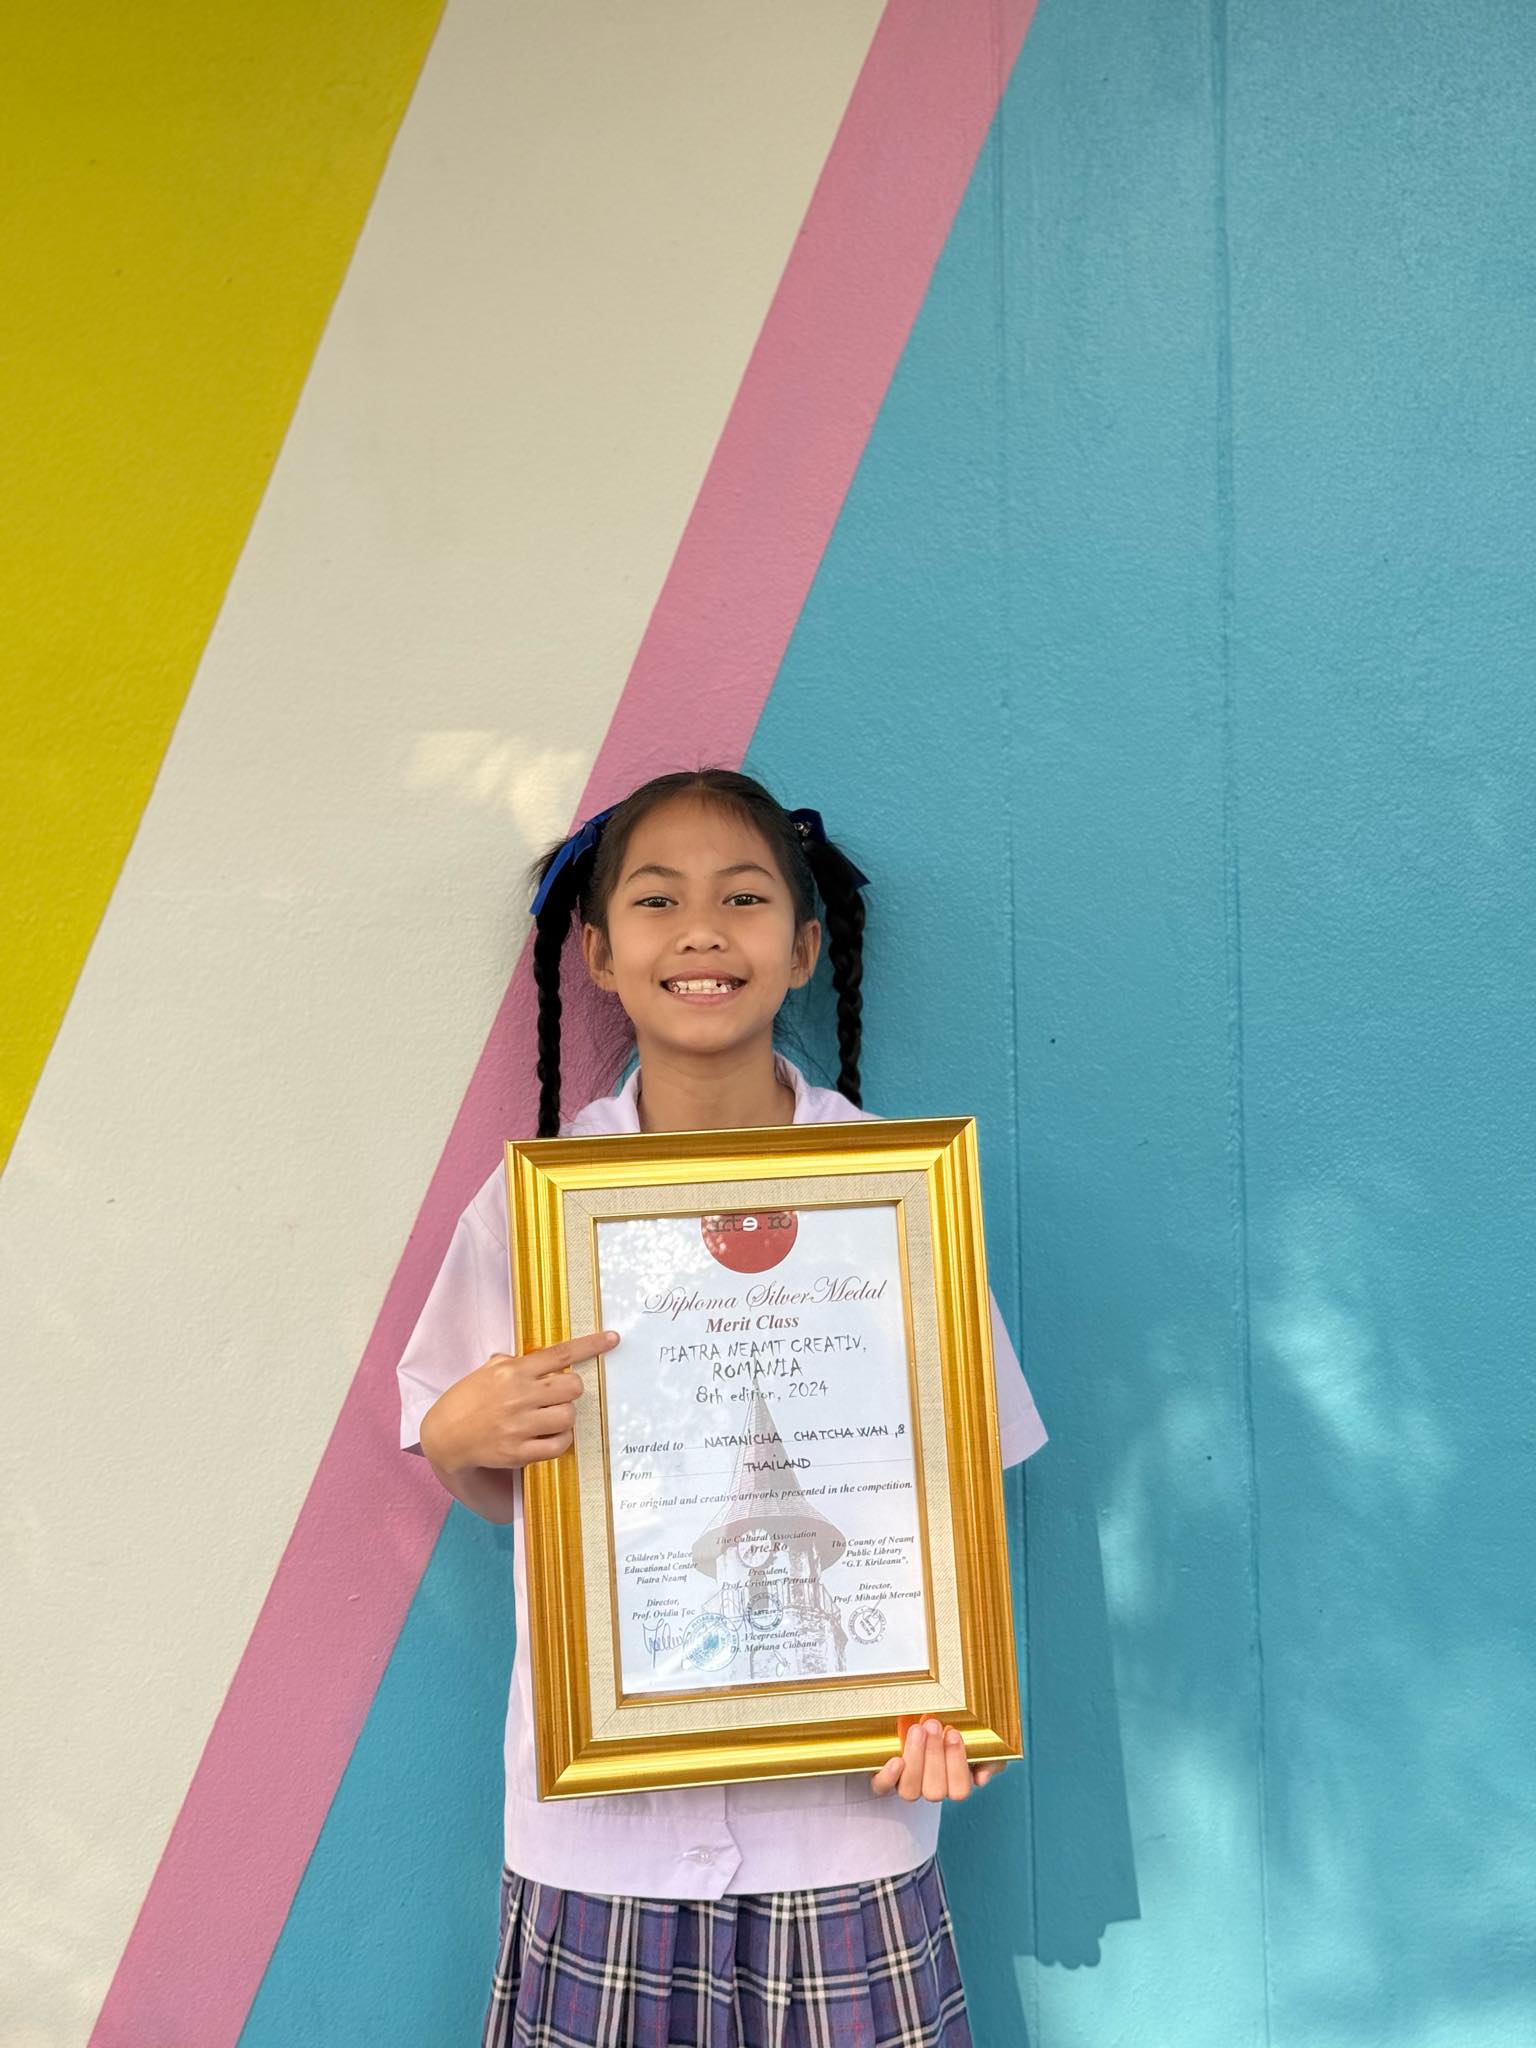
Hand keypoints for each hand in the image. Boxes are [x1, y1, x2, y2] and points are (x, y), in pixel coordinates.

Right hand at [419, 1331, 617, 1473]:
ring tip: (549, 1419)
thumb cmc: (466, 1400)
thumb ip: (513, 1363)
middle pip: (573, 1387)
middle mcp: (518, 1395)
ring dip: (565, 1417)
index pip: (561, 1354)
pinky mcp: (518, 1452)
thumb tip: (537, 1359)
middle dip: (571, 1391)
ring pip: (568, 1416)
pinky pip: (558, 1445)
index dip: (591, 1345)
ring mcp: (519, 1425)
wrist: (444, 1436)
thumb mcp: (486, 1372)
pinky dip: (560, 1441)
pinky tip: (548, 1437)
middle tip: (558, 1397)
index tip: (613, 1339)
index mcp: (513, 1370)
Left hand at [869, 1717, 1008, 1801]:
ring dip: (915, 1760)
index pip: (959, 1790)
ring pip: (910, 1791)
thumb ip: (990, 1760)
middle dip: (934, 1756)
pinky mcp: (885, 1777)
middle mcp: (932, 1788)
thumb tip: (981, 1779)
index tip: (954, 1733)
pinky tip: (895, 1760)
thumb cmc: (957, 1729)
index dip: (956, 1765)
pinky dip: (888, 1777)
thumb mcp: (982, 1742)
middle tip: (934, 1724)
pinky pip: (883, 1787)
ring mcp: (908, 1785)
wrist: (925, 1718)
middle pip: (934, 1791)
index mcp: (955, 1783)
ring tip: (917, 1729)